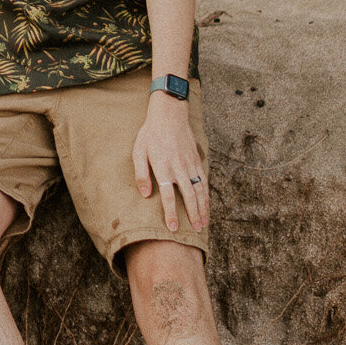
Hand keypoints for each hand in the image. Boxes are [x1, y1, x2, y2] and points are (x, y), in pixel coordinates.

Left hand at [133, 91, 207, 233]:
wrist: (169, 114)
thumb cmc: (150, 134)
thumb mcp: (138, 150)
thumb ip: (141, 173)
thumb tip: (146, 194)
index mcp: (163, 166)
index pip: (169, 195)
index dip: (171, 213)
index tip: (174, 228)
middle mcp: (179, 167)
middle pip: (188, 196)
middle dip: (192, 215)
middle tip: (195, 231)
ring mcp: (190, 164)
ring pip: (199, 190)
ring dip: (202, 208)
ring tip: (203, 223)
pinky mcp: (197, 160)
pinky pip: (204, 180)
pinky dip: (207, 195)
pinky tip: (207, 205)